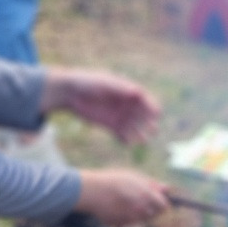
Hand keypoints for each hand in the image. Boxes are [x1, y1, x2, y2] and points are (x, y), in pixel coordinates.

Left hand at [43, 70, 160, 143]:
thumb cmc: (88, 82)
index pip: (144, 99)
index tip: (156, 114)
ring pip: (133, 126)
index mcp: (126, 90)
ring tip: (142, 140)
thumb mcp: (104, 83)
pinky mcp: (111, 125)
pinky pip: (121, 134)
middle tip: (153, 130)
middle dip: (148, 122)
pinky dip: (125, 139)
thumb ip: (120, 88)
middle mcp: (125, 104)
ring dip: (139, 133)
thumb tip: (138, 92)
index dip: (151, 106)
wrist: (71, 93)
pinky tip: (128, 143)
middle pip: (142, 114)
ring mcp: (119, 115)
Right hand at [77, 168, 170, 225]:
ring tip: (128, 201)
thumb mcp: (134, 176)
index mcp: (146, 196)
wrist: (92, 191)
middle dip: (152, 208)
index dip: (162, 202)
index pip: (164, 206)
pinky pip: (130, 222)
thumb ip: (151, 184)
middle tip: (141, 198)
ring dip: (140, 212)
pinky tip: (119, 207)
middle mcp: (141, 210)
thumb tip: (167, 189)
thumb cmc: (113, 180)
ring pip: (143, 219)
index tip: (158, 199)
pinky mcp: (122, 224)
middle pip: (155, 215)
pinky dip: (129, 216)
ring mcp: (132, 219)